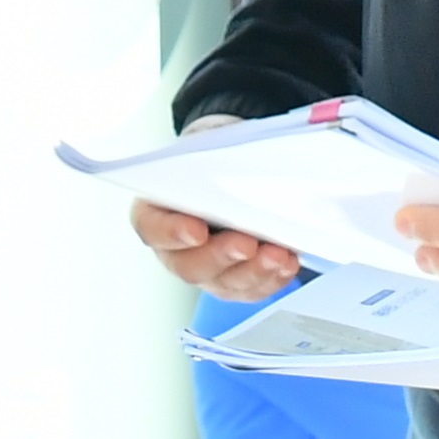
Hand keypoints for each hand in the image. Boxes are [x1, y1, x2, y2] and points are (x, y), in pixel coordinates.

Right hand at [129, 112, 304, 299]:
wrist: (225, 168)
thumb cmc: (208, 160)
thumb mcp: (202, 149)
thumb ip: (209, 163)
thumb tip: (238, 168)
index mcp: (154, 212)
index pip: (152, 228)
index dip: (173, 233)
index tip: (197, 230)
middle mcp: (175, 249)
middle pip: (189, 266)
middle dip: (222, 256)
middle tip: (245, 243)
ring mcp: (206, 269)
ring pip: (224, 283)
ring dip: (253, 272)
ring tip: (276, 255)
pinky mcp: (234, 281)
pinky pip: (251, 290)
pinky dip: (272, 279)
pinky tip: (285, 264)